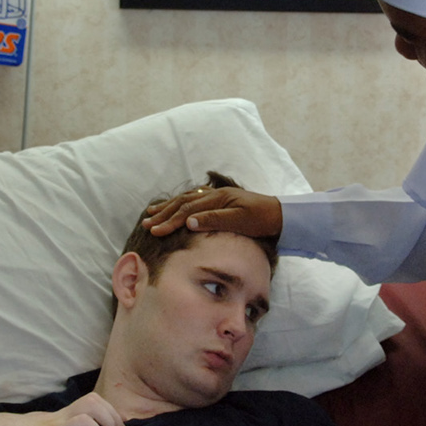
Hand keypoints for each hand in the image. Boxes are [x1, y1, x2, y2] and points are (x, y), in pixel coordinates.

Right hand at [141, 186, 282, 238]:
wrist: (280, 214)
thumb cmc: (262, 219)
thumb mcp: (240, 221)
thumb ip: (214, 220)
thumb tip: (188, 221)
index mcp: (217, 198)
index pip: (187, 210)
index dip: (170, 220)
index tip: (155, 231)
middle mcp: (214, 194)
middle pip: (182, 203)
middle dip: (163, 213)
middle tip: (145, 223)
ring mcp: (216, 196)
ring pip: (186, 199)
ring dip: (168, 206)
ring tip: (151, 211)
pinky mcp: (220, 200)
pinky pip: (194, 199)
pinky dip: (180, 203)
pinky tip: (174, 206)